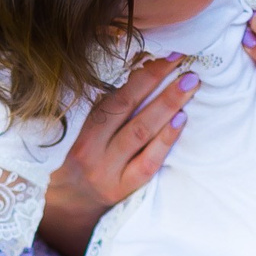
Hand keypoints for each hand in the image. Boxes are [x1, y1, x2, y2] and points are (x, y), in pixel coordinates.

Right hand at [38, 57, 194, 255]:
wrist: (67, 198)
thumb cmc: (76, 153)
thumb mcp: (78, 128)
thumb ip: (102, 105)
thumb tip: (142, 67)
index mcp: (78, 127)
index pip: (113, 96)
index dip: (142, 75)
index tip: (168, 57)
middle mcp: (89, 148)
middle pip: (128, 110)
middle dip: (159, 84)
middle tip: (187, 68)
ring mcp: (106, 170)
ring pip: (140, 134)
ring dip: (167, 107)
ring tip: (189, 87)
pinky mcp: (121, 188)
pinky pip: (147, 163)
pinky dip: (165, 141)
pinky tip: (181, 121)